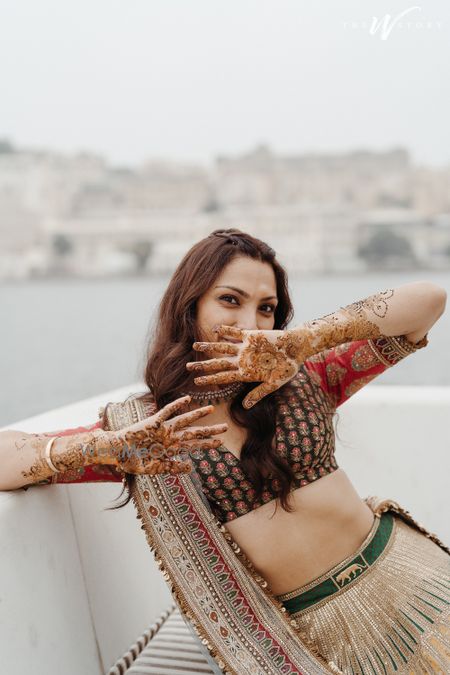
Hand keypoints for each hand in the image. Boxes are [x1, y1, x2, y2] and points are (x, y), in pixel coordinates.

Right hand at [91, 395, 226, 474]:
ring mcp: (163, 429)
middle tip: (225, 427)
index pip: (193, 445)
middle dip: (210, 430)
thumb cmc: (134, 461)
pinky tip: (187, 399)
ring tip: (211, 408)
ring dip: (198, 415)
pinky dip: (176, 405)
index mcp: (171, 449)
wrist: (117, 453)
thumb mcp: (155, 469)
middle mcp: (170, 437)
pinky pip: (167, 412)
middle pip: (194, 432)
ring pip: (184, 420)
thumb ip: (172, 468)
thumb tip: (191, 467)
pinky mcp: (153, 422)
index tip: (220, 442)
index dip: (206, 443)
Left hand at [185, 326, 299, 408]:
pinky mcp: (251, 336)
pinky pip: (235, 333)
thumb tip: (245, 406)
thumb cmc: (288, 367)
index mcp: (246, 373)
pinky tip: (214, 330)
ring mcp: (245, 348)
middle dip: (203, 365)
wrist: (297, 348)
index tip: (196, 382)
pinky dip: (226, 331)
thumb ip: (258, 393)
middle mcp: (242, 360)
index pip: (224, 377)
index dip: (210, 379)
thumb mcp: (274, 383)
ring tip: (194, 345)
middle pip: (218, 363)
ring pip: (222, 347)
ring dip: (209, 347)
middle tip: (187, 367)